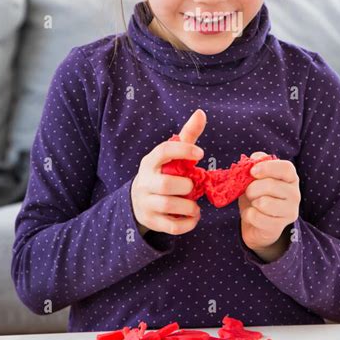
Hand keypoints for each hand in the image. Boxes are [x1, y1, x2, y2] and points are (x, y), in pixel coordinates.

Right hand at [130, 108, 206, 235]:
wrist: (138, 200)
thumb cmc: (162, 172)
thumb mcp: (170, 155)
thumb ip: (187, 135)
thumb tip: (201, 112)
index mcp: (150, 162)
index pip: (163, 151)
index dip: (183, 151)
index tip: (201, 154)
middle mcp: (145, 181)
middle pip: (167, 183)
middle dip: (186, 186)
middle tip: (193, 186)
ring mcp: (146, 203)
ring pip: (169, 205)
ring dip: (189, 206)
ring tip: (195, 205)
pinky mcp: (151, 221)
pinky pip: (172, 226)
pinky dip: (188, 224)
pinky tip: (193, 217)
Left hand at [238, 151, 300, 254]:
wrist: (257, 223)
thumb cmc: (258, 194)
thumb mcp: (255, 177)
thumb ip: (256, 163)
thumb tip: (255, 157)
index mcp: (291, 178)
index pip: (286, 168)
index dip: (268, 168)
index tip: (253, 171)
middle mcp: (295, 194)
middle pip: (271, 185)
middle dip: (252, 188)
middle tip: (249, 192)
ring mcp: (289, 212)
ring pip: (263, 203)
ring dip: (251, 202)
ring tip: (254, 203)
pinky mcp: (278, 227)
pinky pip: (256, 217)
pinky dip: (248, 215)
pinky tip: (253, 215)